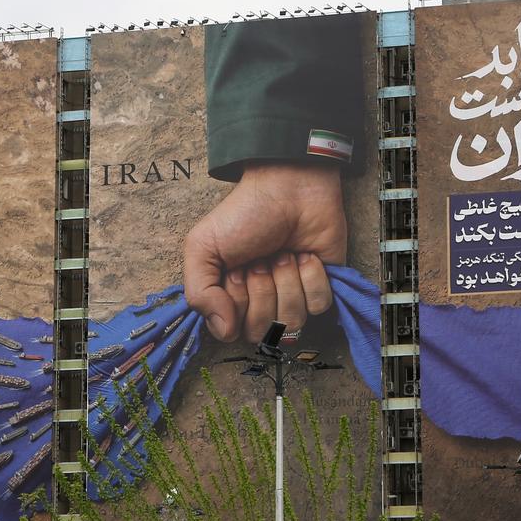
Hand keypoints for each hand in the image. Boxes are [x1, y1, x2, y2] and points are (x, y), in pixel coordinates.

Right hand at [183, 162, 346, 342]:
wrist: (289, 187)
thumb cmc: (244, 215)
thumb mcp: (203, 247)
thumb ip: (199, 293)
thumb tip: (224, 332)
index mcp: (228, 296)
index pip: (231, 330)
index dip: (236, 302)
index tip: (237, 270)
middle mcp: (259, 302)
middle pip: (263, 329)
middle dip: (263, 290)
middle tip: (261, 259)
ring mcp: (292, 296)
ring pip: (293, 319)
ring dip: (288, 280)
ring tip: (283, 253)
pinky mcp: (321, 287)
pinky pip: (319, 305)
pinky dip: (312, 277)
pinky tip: (305, 255)